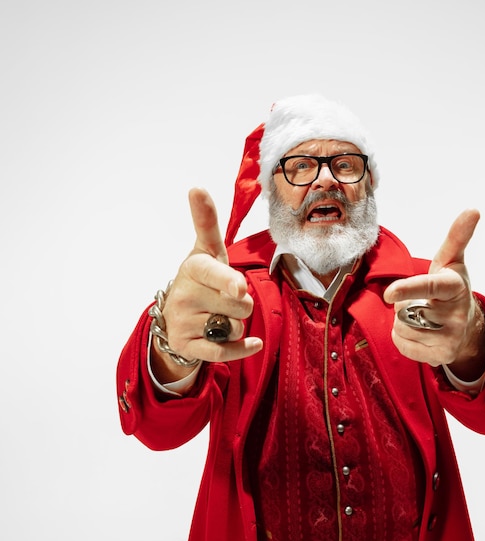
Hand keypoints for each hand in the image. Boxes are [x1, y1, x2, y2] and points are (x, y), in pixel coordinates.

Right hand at [152, 188, 262, 379]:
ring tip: (219, 316)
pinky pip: (223, 352)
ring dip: (237, 325)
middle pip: (240, 305)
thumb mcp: (205, 251)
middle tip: (226, 299)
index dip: (228, 281)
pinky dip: (242, 349)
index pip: (213, 273)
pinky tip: (253, 343)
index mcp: (194, 268)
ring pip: (235, 327)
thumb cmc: (200, 279)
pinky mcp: (188, 345)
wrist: (174, 316)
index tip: (237, 288)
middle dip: (242, 304)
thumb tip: (196, 188)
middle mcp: (185, 294)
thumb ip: (207, 222)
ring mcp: (184, 321)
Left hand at [383, 209, 484, 378]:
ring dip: (402, 320)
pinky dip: (402, 338)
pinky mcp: (441, 356)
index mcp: (454, 287)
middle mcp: (456, 314)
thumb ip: (457, 236)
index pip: (429, 287)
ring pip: (402, 328)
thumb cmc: (451, 288)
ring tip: (420, 315)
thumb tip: (473, 210)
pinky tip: (419, 331)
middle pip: (405, 309)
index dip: (407, 288)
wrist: (467, 326)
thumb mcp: (452, 262)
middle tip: (419, 300)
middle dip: (403, 303)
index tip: (388, 292)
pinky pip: (402, 345)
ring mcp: (450, 338)